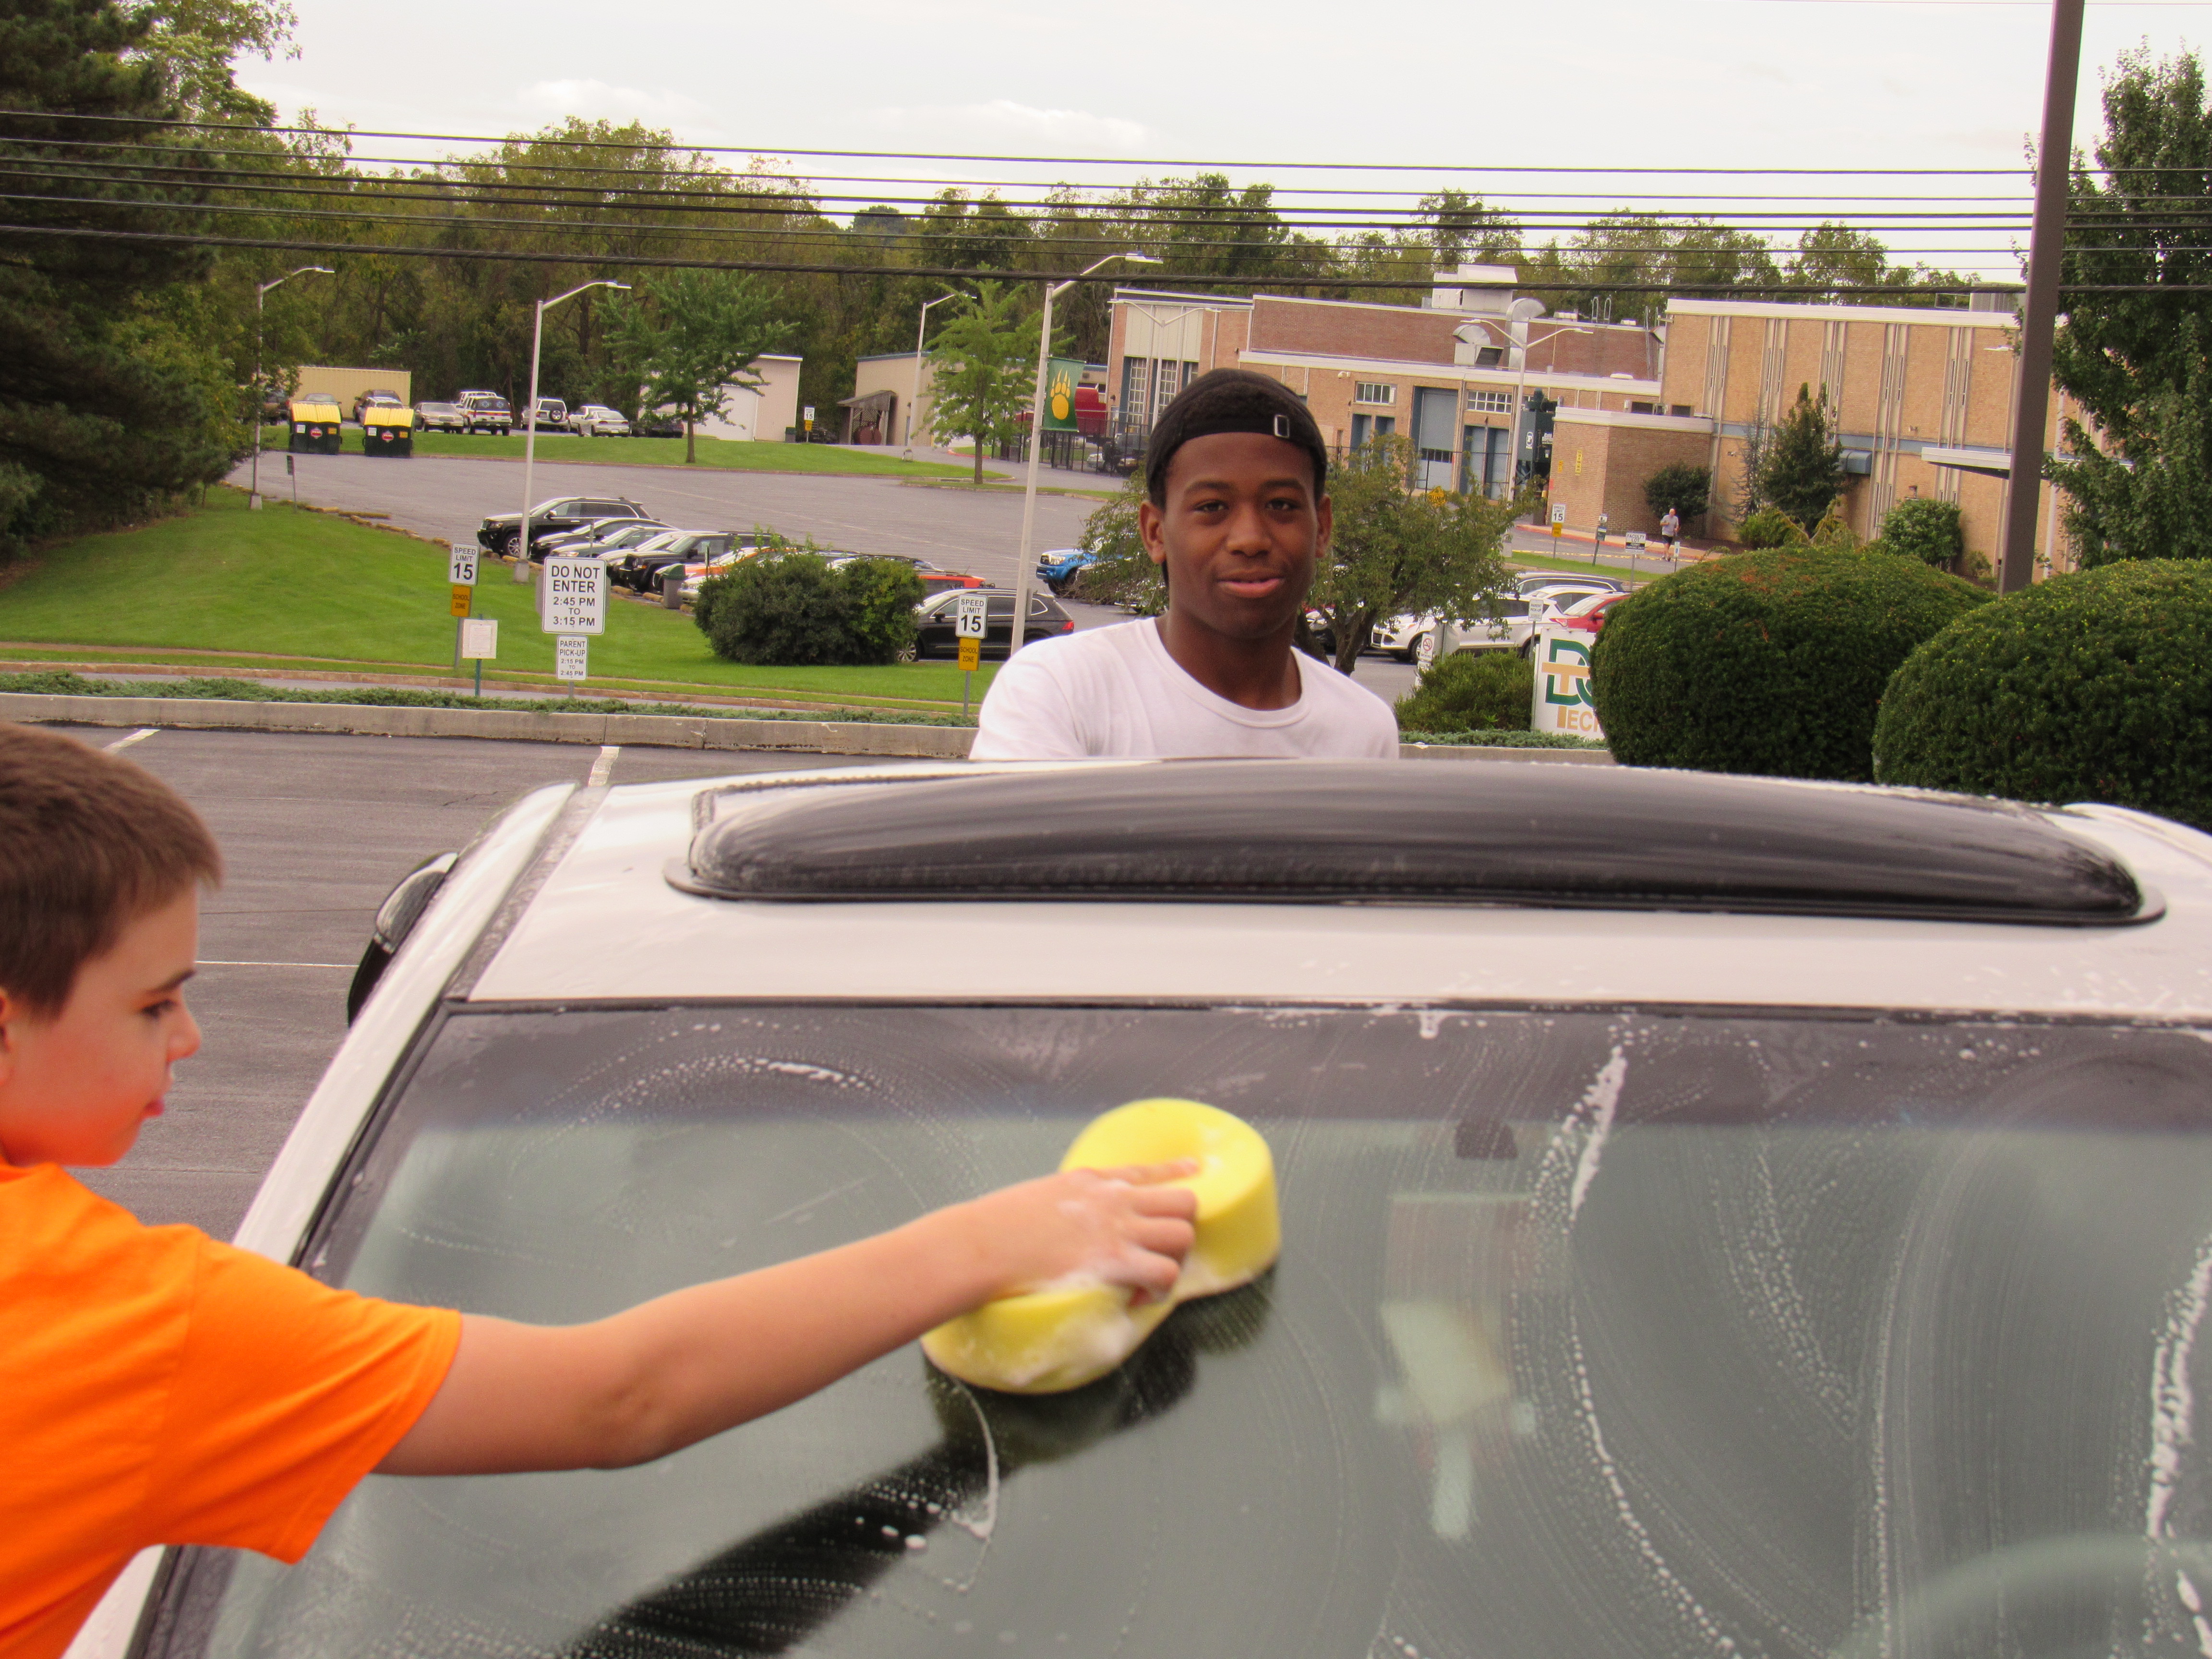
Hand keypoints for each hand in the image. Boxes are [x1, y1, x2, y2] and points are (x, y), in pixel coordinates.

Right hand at [957, 1160, 1199, 1303]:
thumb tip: (1061, 1218)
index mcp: (1093, 1181)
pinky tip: (1137, 1298)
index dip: (1176, 1171)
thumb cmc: (996, 1225)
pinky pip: (1165, 1272)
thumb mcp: (1038, 1195)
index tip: (1195, 1169)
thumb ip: (1063, 1201)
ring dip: (1174, 1260)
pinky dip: (1158, 1290)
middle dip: (1179, 1228)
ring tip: (1149, 1279)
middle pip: (1183, 1201)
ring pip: (1183, 1234)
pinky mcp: (1113, 1259)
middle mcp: (1113, 1199)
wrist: (982, 1243)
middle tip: (1157, 1253)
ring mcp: (1116, 1228)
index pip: (1146, 1171)